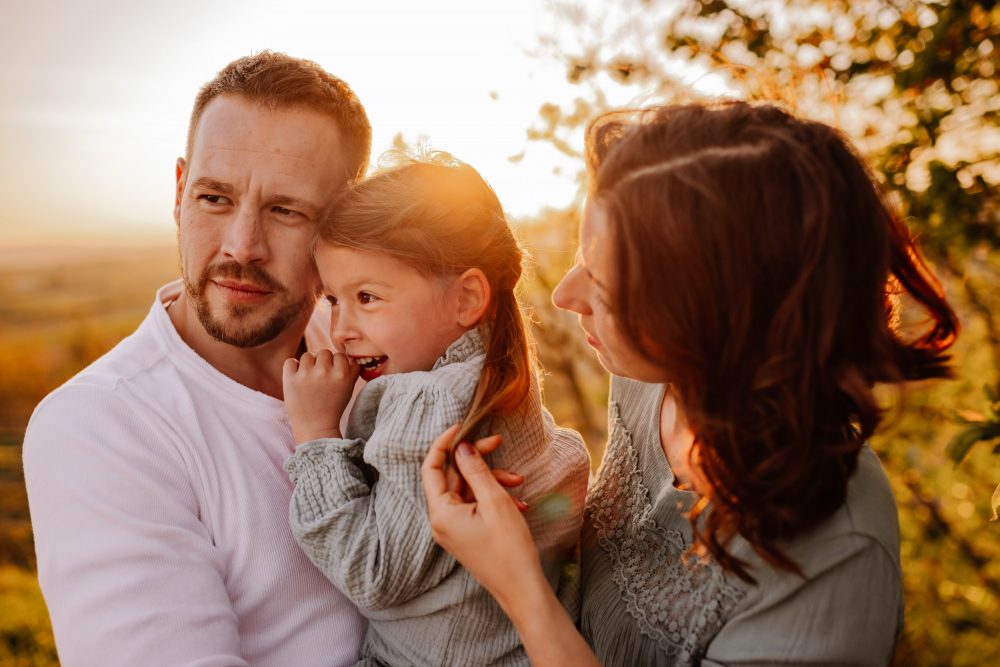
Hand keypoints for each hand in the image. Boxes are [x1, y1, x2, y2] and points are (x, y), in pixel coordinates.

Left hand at [282, 349, 358, 444]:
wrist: (315, 428)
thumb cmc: (333, 408)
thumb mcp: (349, 389)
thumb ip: (353, 370)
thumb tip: (350, 355)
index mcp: (341, 374)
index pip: (339, 355)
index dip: (336, 364)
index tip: (333, 375)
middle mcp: (324, 372)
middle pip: (323, 352)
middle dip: (322, 363)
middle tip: (321, 378)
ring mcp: (306, 375)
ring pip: (307, 356)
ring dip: (308, 365)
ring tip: (309, 380)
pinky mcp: (290, 380)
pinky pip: (290, 361)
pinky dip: (292, 368)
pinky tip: (298, 378)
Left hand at [421, 424, 544, 610]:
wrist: (522, 589)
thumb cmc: (509, 549)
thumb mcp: (494, 501)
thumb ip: (476, 470)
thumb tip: (462, 446)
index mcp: (440, 512)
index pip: (431, 467)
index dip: (444, 443)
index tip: (463, 427)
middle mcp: (441, 520)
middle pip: (452, 476)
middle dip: (478, 460)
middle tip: (498, 442)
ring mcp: (453, 529)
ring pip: (467, 490)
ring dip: (492, 480)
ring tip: (518, 481)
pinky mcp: (466, 534)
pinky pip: (475, 506)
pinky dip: (494, 498)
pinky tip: (518, 501)